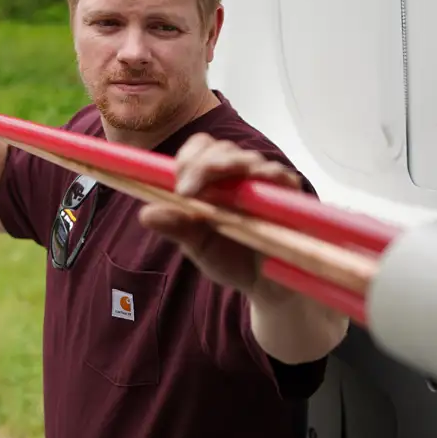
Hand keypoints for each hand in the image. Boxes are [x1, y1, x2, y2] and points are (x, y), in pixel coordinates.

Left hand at [138, 132, 301, 298]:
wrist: (268, 287)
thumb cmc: (233, 260)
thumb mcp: (199, 247)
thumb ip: (177, 228)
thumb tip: (145, 214)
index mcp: (212, 181)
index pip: (199, 150)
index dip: (188, 159)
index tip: (179, 186)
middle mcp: (238, 175)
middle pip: (221, 149)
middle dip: (202, 165)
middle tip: (187, 192)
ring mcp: (264, 181)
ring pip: (247, 159)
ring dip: (229, 170)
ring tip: (217, 195)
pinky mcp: (290, 193)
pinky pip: (279, 175)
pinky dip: (267, 177)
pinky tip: (255, 185)